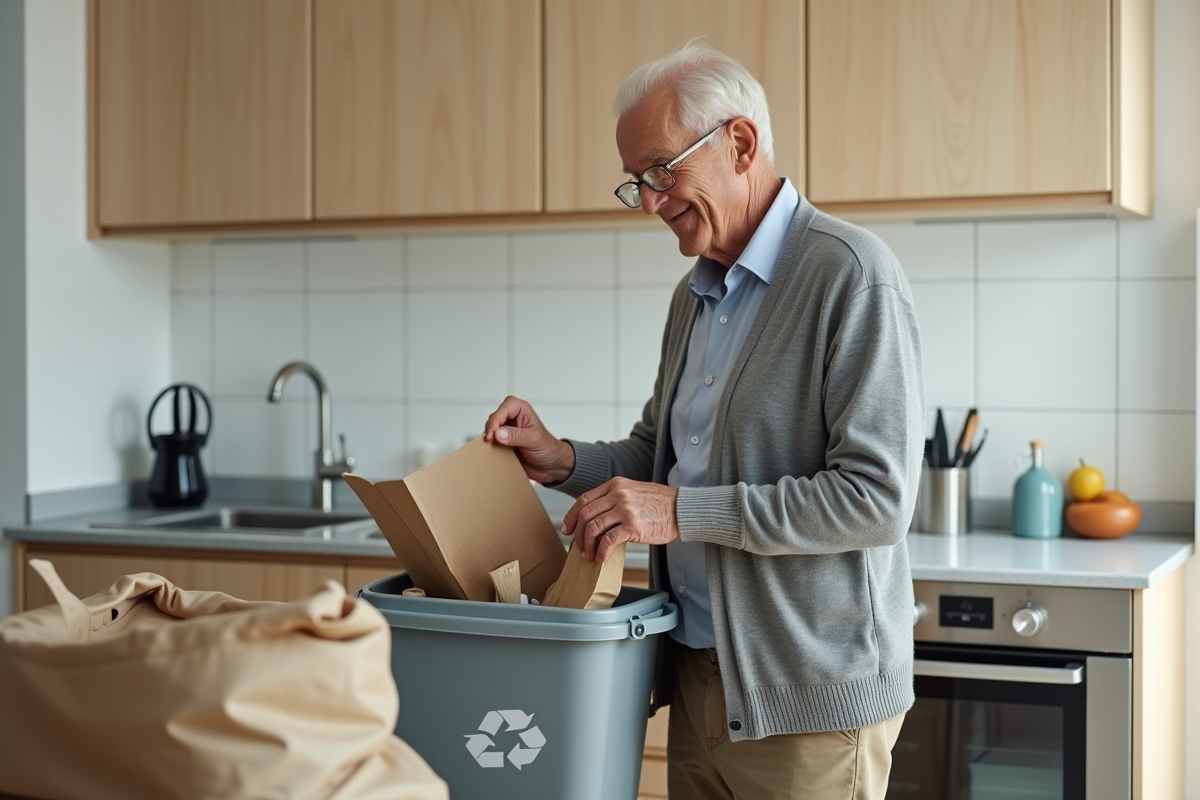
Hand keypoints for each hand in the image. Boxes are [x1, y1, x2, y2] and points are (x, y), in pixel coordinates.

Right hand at [484, 396, 575, 483]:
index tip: (493, 432)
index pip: (505, 407)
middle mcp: (513, 418)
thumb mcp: (534, 440)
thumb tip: (498, 433)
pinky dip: (489, 448)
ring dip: (489, 439)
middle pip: (494, 417)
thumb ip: (516, 436)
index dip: (497, 418)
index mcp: (522, 410)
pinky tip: (491, 454)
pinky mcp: (503, 443)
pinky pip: (491, 443)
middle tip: (489, 440)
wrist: (551, 466)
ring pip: (491, 430)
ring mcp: (507, 431)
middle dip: (490, 428)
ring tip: (490, 447)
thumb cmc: (548, 449)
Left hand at [562, 477, 678, 561]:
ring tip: (590, 555)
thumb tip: (597, 519)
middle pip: (586, 515)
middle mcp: (618, 494)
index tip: (567, 529)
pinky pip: (608, 540)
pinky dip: (601, 551)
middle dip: (578, 535)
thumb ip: (615, 499)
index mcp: (616, 485)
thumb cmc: (661, 504)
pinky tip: (602, 558)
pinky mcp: (633, 526)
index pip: (584, 499)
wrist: (682, 509)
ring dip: (587, 545)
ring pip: (593, 528)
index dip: (571, 516)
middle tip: (579, 548)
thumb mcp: (634, 492)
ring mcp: (625, 509)